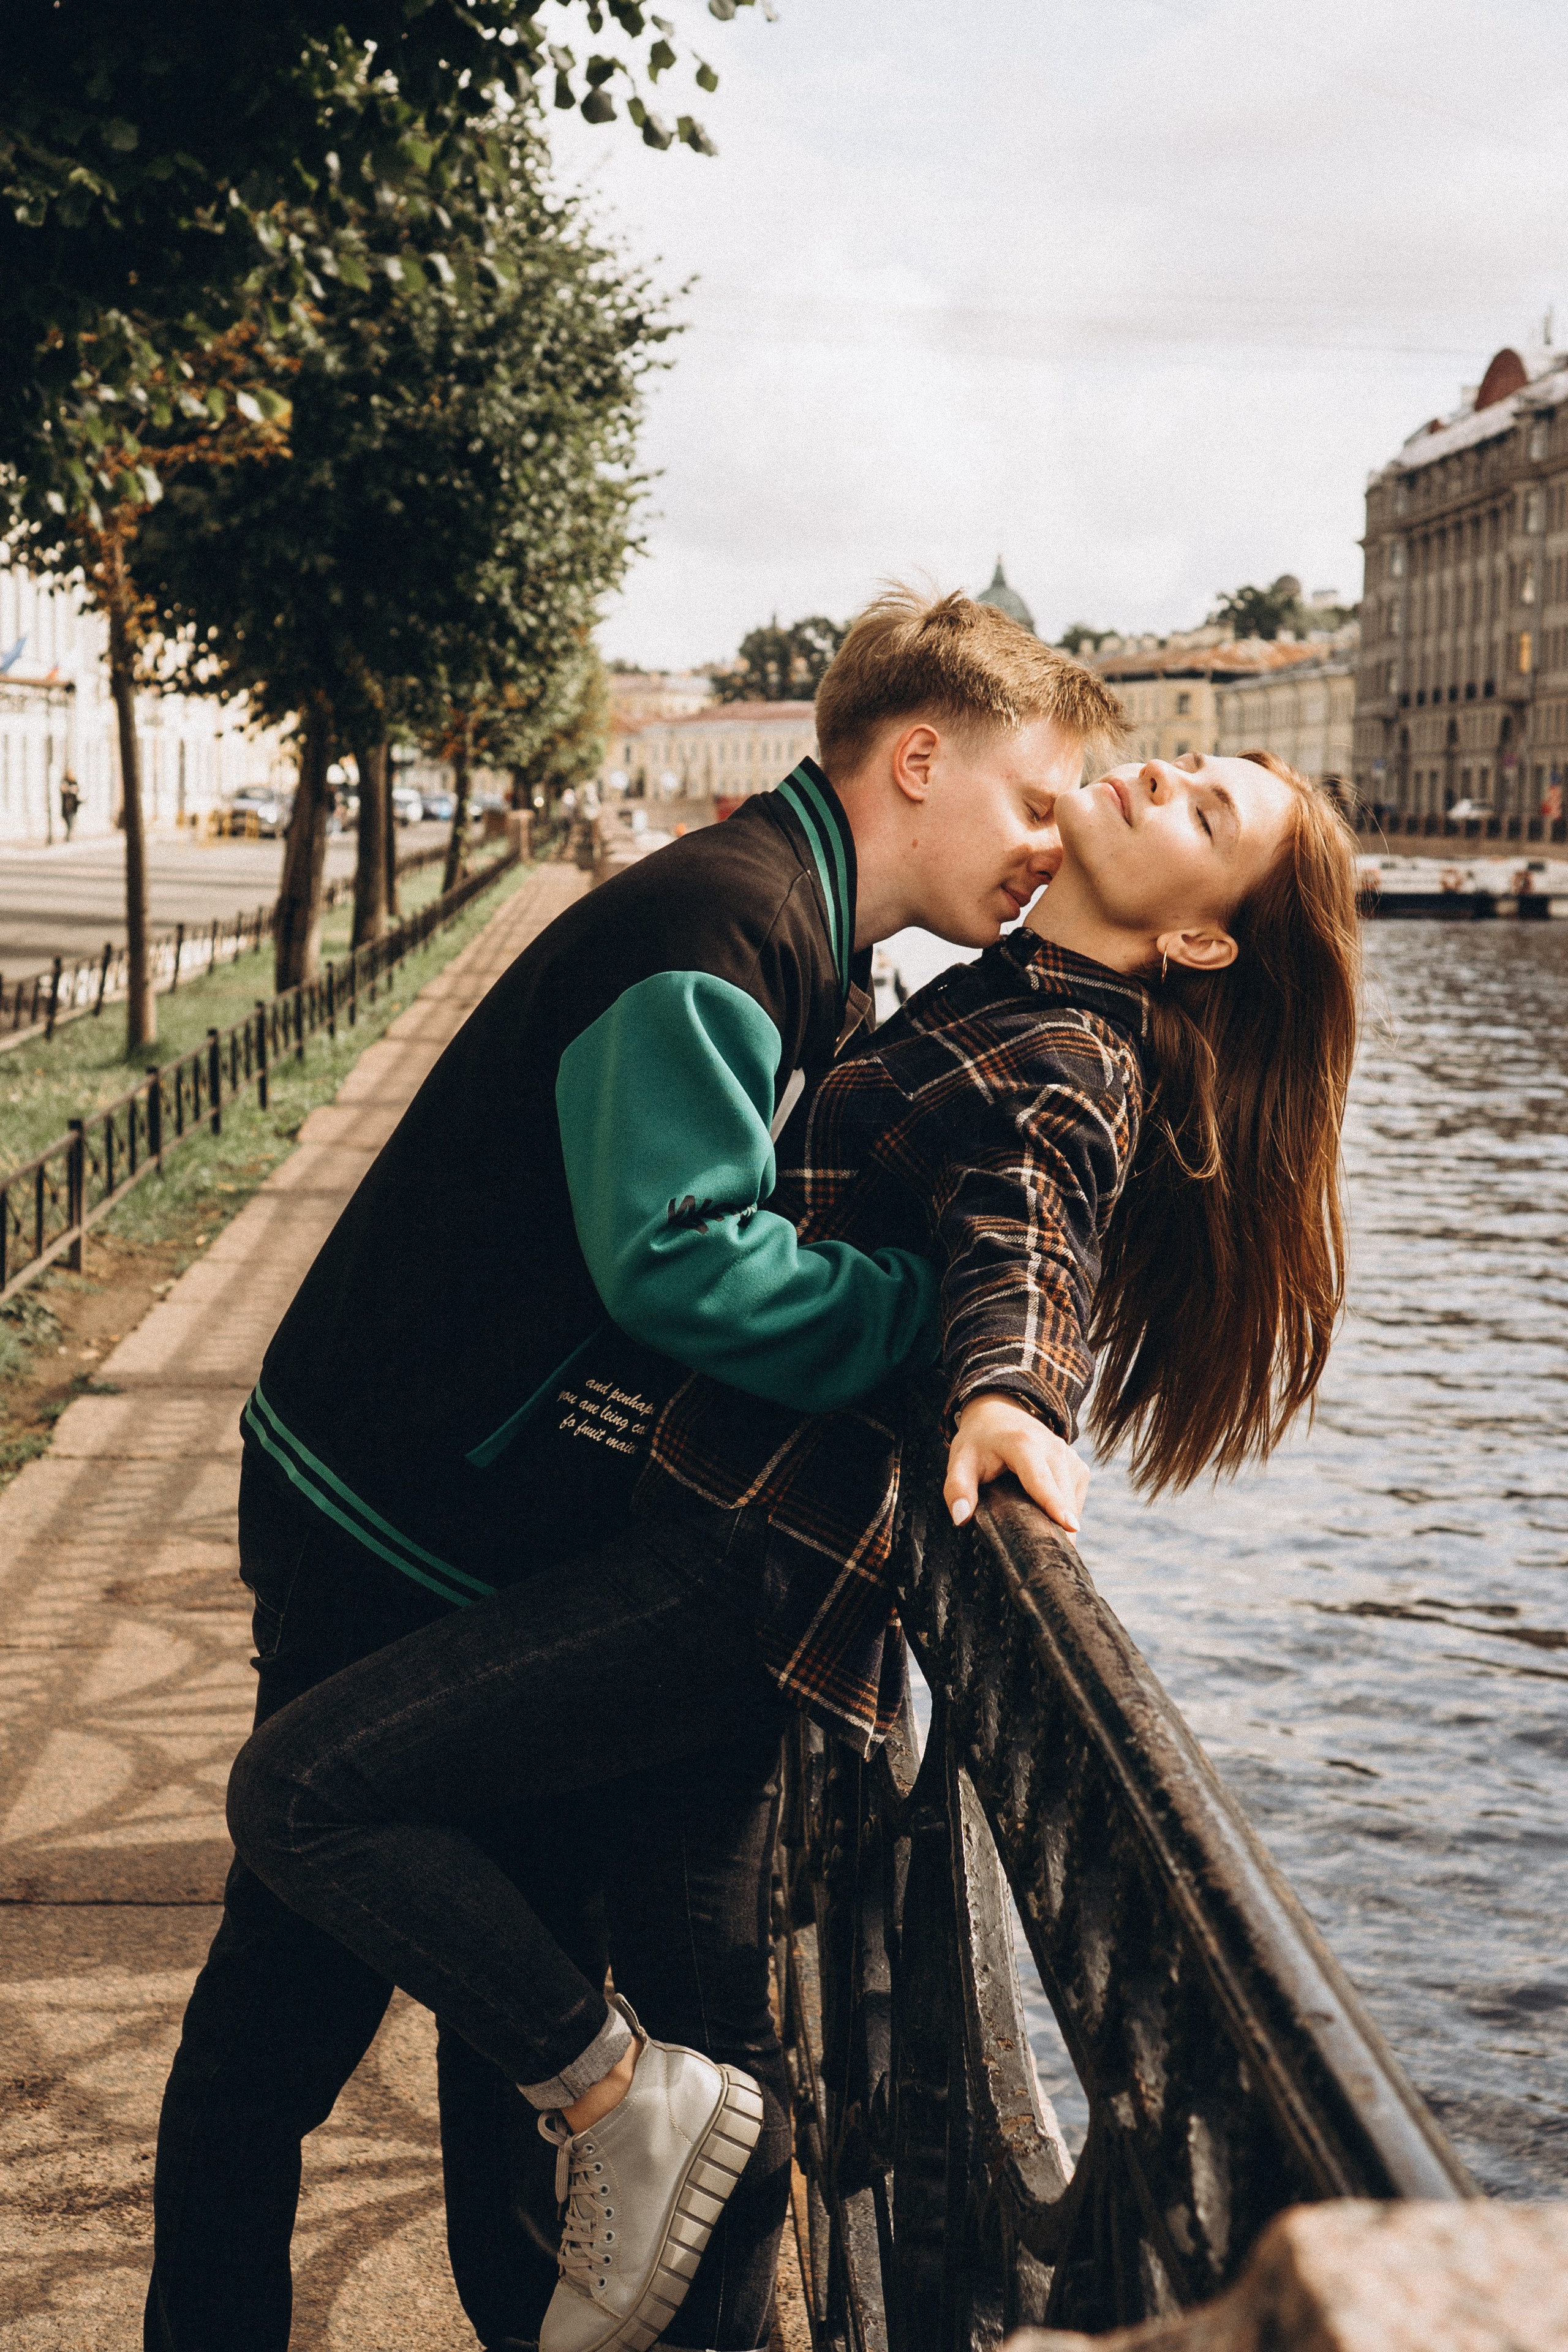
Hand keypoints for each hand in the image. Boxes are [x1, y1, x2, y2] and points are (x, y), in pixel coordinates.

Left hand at [943, 1392, 1087, 1536]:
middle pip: (1062, 1495)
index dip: (1055, 1505)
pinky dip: (1064, 1513)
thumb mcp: (960, 1459)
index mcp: (1023, 1444)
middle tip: (1047, 1558)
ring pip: (1072, 1500)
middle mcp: (1053, 1447)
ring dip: (1061, 1523)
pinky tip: (1046, 1520)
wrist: (1000, 1412)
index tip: (1071, 1528)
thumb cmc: (979, 1441)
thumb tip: (960, 1518)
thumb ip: (958, 1488)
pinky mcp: (1078, 1466)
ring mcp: (1070, 1456)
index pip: (1041, 1479)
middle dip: (1058, 1527)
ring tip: (1043, 1543)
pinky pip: (1075, 1498)